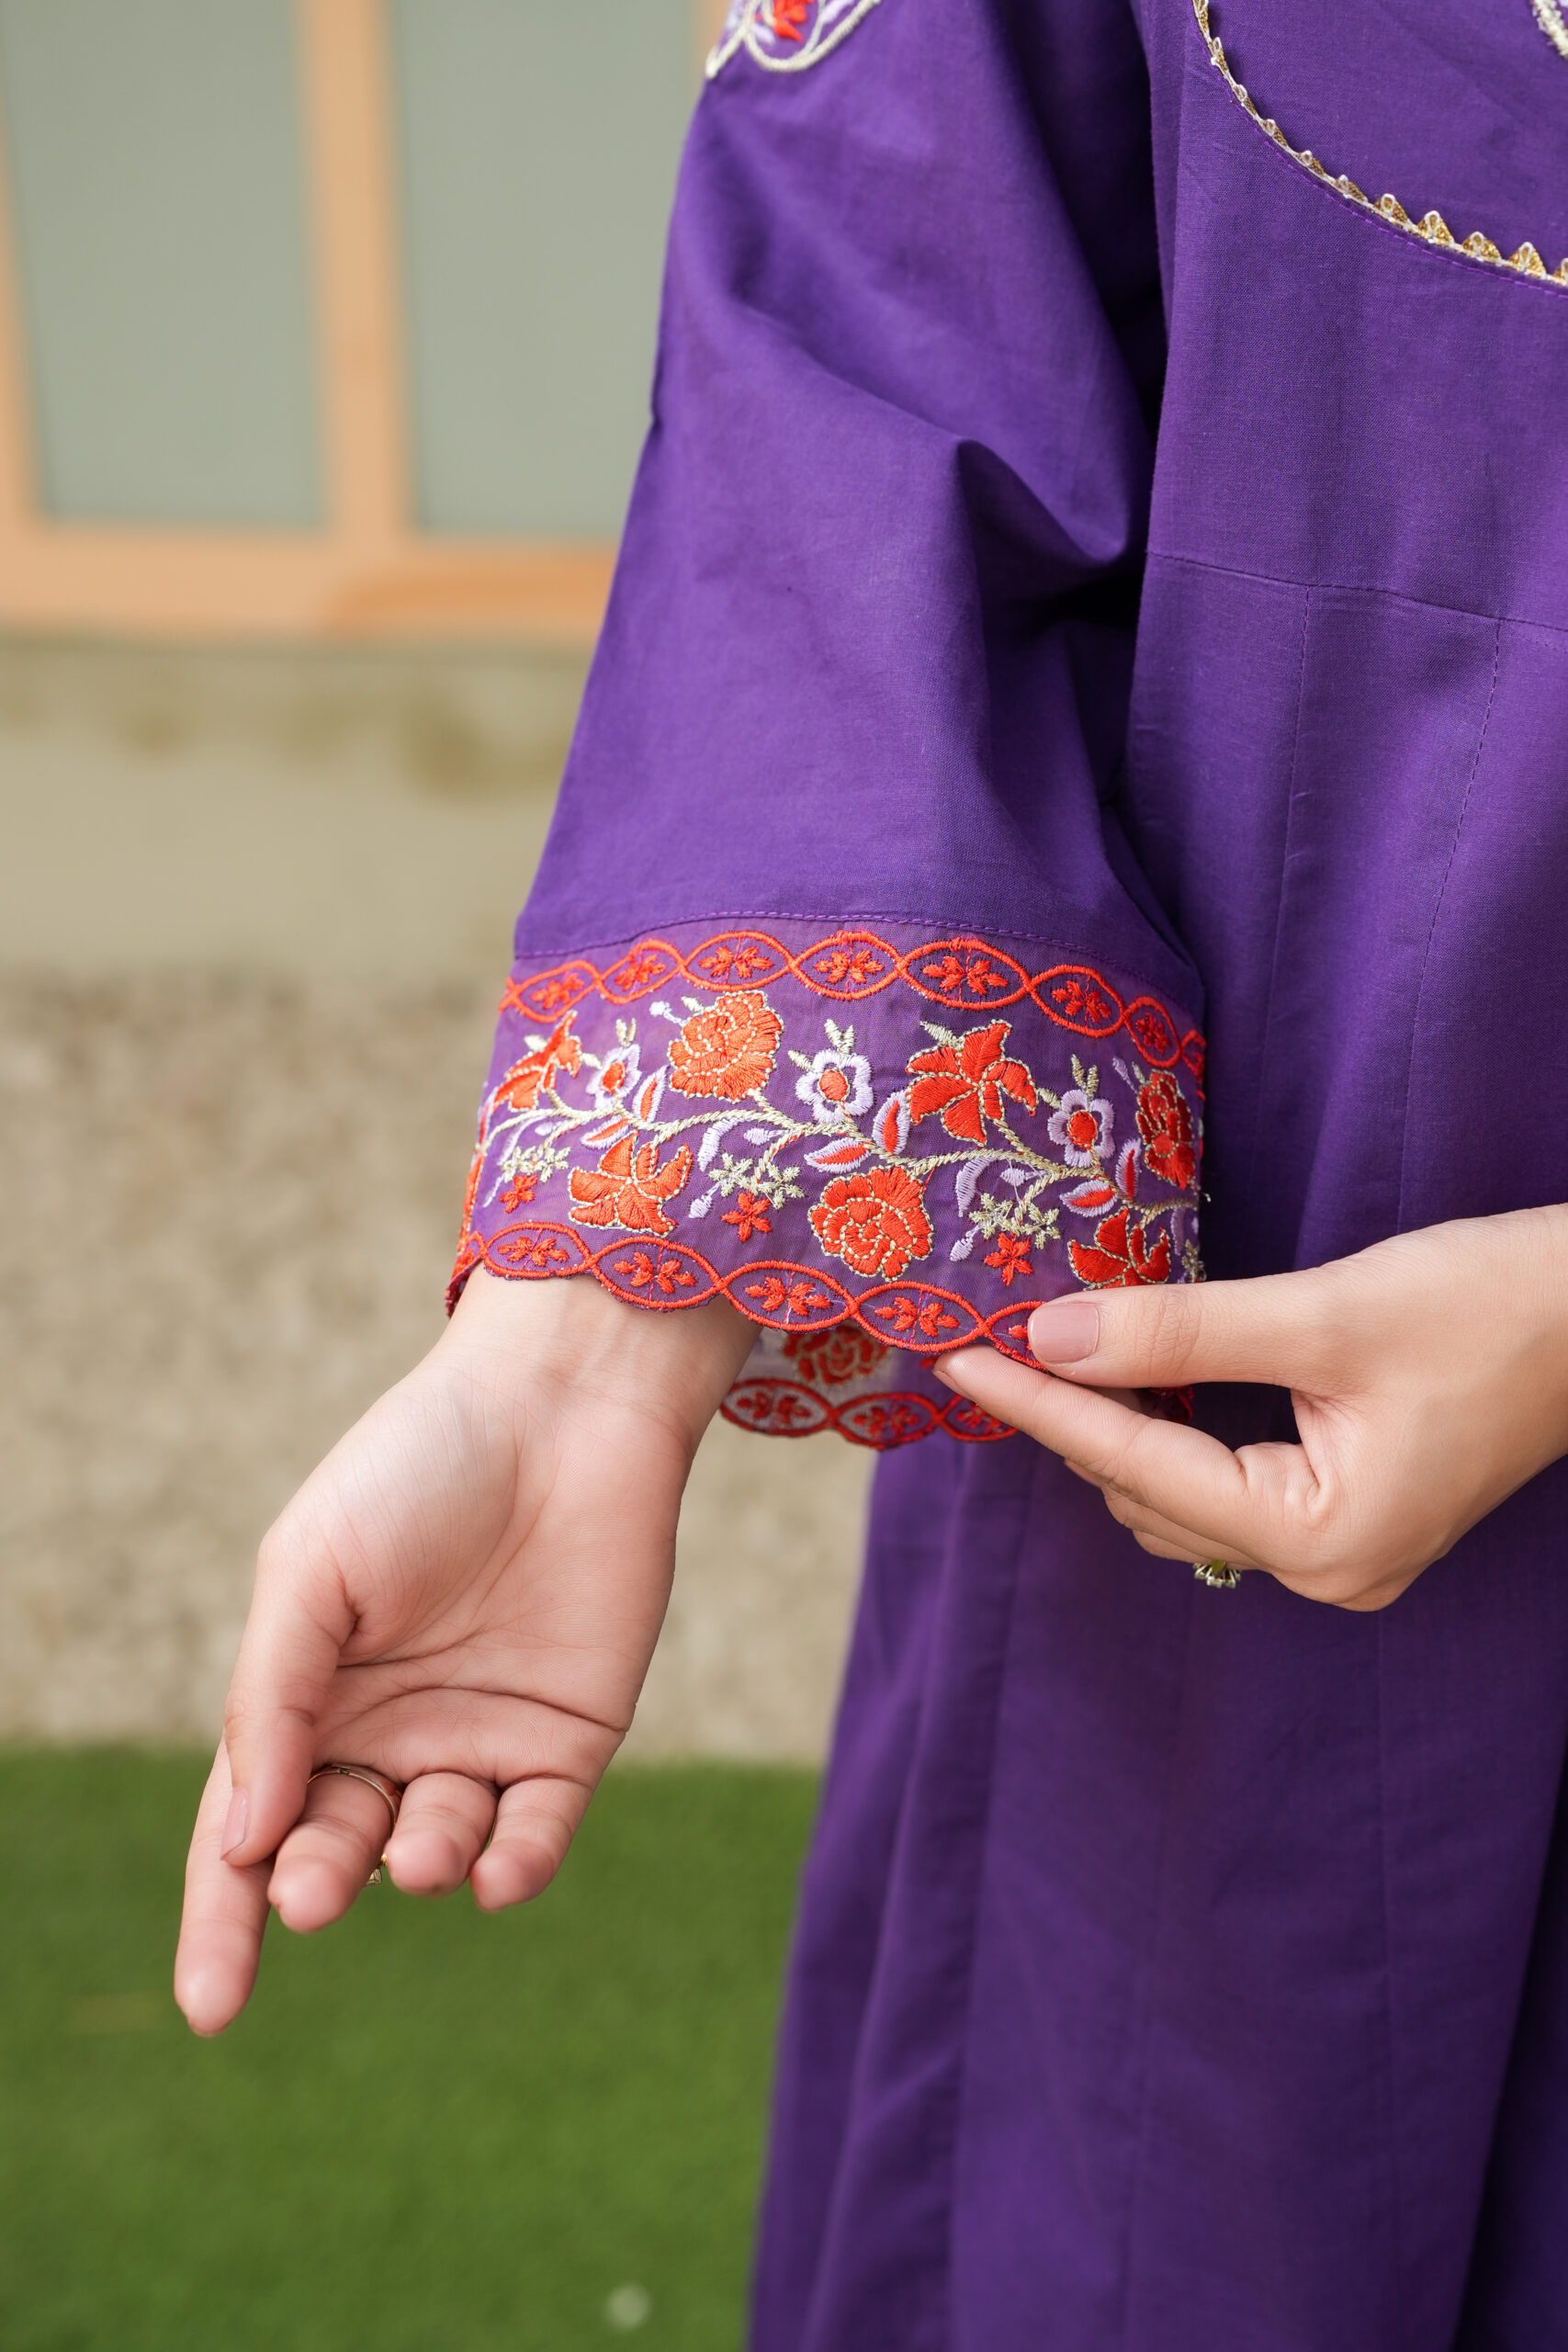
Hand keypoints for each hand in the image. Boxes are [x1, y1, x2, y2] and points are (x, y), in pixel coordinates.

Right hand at [174, 1269, 753, 2034]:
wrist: (561, 1405)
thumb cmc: (419, 1467)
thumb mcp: (313, 1570)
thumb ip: (274, 1700)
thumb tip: (241, 1841)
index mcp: (307, 1694)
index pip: (245, 1831)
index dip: (221, 1920)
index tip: (211, 2007)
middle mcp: (388, 1731)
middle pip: (334, 1847)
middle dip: (316, 1883)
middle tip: (312, 1891)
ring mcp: (480, 1739)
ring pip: (436, 1847)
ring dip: (421, 1863)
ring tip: (421, 1848)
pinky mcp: (570, 1738)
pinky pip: (537, 1830)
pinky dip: (516, 1863)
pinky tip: (499, 1871)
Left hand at [935, 1206, 1567, 1611]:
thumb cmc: (1489, 1309)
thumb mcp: (1324, 1313)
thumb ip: (1181, 1334)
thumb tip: (1053, 1335)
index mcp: (1323, 1539)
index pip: (1136, 1468)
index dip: (1038, 1407)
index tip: (955, 1358)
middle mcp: (1329, 1571)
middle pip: (1150, 1494)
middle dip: (1070, 1419)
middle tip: (990, 1339)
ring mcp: (1345, 1556)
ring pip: (1182, 1501)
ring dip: (1117, 1432)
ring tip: (1047, 1353)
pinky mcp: (1355, 1519)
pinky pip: (1227, 1492)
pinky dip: (1172, 1440)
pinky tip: (1138, 1381)